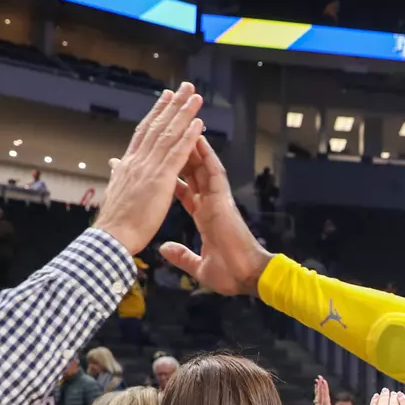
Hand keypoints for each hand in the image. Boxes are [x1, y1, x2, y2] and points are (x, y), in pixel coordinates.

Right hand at [95, 84, 205, 253]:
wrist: (112, 236)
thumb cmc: (115, 222)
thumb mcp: (117, 191)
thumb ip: (119, 174)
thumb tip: (115, 163)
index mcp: (129, 164)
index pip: (144, 133)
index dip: (156, 114)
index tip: (165, 98)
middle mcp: (138, 160)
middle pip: (157, 126)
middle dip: (172, 105)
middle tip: (184, 87)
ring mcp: (149, 168)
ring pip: (169, 134)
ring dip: (184, 113)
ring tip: (195, 96)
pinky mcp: (160, 180)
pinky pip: (177, 154)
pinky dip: (188, 137)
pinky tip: (198, 123)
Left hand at [160, 135, 271, 294]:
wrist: (245, 277)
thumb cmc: (229, 274)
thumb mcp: (198, 266)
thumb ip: (181, 255)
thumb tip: (165, 249)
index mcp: (204, 217)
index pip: (184, 191)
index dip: (173, 177)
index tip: (159, 165)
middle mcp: (210, 204)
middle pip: (192, 174)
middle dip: (180, 155)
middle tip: (168, 137)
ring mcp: (218, 200)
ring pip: (202, 167)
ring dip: (192, 147)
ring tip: (181, 126)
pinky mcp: (224, 199)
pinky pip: (214, 172)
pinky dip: (206, 155)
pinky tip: (198, 138)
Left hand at [313, 376, 339, 404]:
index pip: (325, 395)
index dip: (324, 388)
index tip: (323, 380)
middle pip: (321, 394)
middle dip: (320, 385)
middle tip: (319, 377)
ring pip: (318, 396)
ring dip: (318, 389)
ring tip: (316, 382)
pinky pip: (317, 400)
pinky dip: (317, 395)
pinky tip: (317, 394)